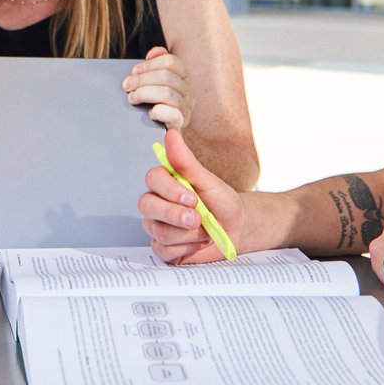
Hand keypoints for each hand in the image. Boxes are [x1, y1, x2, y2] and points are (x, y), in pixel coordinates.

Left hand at [123, 46, 194, 129]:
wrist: (163, 131)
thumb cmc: (157, 104)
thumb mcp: (156, 83)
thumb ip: (156, 66)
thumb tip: (152, 53)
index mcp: (184, 77)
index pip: (170, 61)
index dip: (149, 65)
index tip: (134, 71)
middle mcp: (189, 90)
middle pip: (166, 77)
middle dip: (142, 80)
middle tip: (127, 86)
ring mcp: (187, 107)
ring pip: (167, 93)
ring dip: (144, 94)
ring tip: (132, 98)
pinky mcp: (181, 123)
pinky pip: (172, 114)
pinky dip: (158, 111)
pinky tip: (149, 113)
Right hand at [139, 129, 246, 263]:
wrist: (237, 230)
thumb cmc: (222, 203)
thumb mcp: (208, 182)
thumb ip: (186, 161)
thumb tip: (171, 135)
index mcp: (166, 182)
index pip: (152, 179)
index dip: (170, 190)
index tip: (192, 198)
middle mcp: (157, 202)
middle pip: (146, 205)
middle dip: (174, 214)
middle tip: (198, 218)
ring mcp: (157, 225)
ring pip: (157, 230)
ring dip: (187, 234)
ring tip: (205, 230)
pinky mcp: (162, 247)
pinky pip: (163, 249)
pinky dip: (186, 248)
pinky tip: (198, 242)